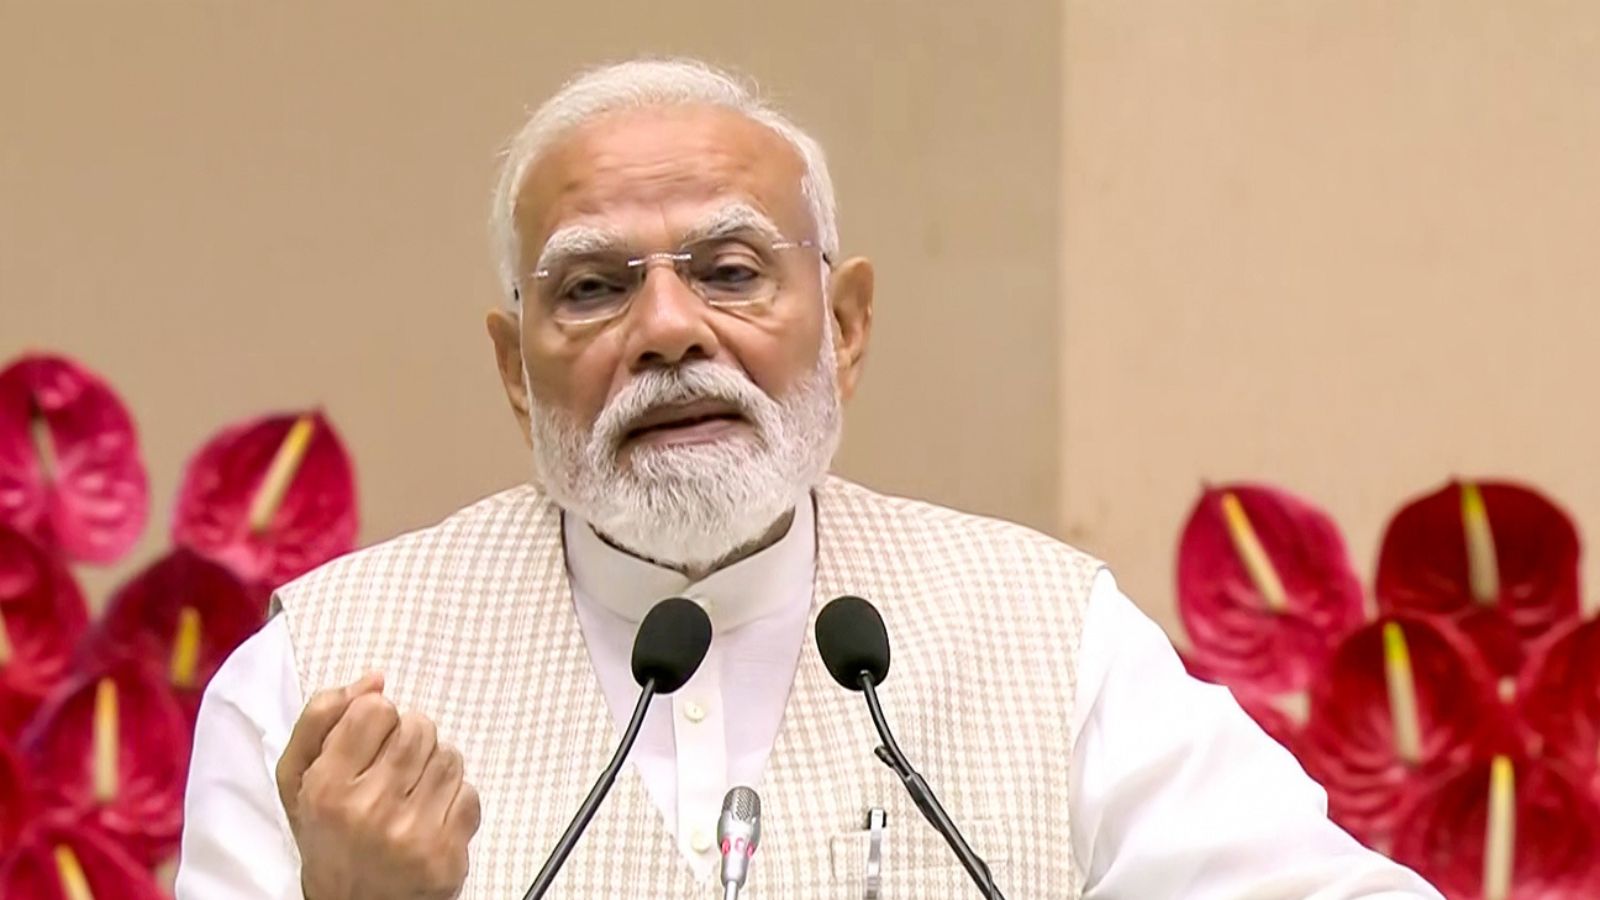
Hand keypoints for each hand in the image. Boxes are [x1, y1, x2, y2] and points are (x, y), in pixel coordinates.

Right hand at [275, 673, 481, 899]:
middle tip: (392, 771)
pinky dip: (454, 799)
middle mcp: (368, 810)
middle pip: (418, 727)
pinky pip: (470, 792)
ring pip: (449, 756)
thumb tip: (374, 679)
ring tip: (410, 793)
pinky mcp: (446, 854)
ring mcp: (411, 835)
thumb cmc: (326, 835)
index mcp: (326, 787)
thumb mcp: (298, 778)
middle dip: (409, 741)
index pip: (375, 708)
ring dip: (434, 767)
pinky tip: (429, 816)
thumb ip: (321, 718)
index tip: (368, 743)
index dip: (376, 720)